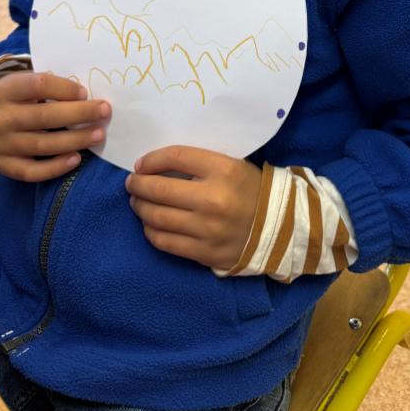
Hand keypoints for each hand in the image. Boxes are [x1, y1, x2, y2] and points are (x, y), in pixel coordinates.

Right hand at [0, 70, 109, 182]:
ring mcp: (0, 144)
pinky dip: (55, 167)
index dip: (65, 88)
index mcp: (5, 90)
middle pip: (43, 116)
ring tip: (98, 135)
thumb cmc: (20, 95)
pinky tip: (76, 159)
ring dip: (75, 141)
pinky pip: (31, 172)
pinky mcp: (4, 165)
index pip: (38, 85)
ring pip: (41, 145)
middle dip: (79, 114)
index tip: (86, 92)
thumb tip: (88, 96)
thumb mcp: (27, 81)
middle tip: (105, 111)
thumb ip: (52, 86)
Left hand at [125, 145, 261, 269]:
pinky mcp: (203, 253)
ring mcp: (207, 229)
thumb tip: (155, 165)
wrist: (277, 226)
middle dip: (138, 185)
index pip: (175, 157)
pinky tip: (150, 223)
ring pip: (157, 217)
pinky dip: (151, 230)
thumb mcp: (230, 165)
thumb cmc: (249, 189)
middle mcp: (213, 199)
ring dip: (140, 207)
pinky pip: (165, 242)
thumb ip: (197, 163)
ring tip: (137, 201)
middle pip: (159, 189)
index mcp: (223, 170)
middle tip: (132, 183)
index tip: (140, 164)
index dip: (151, 160)